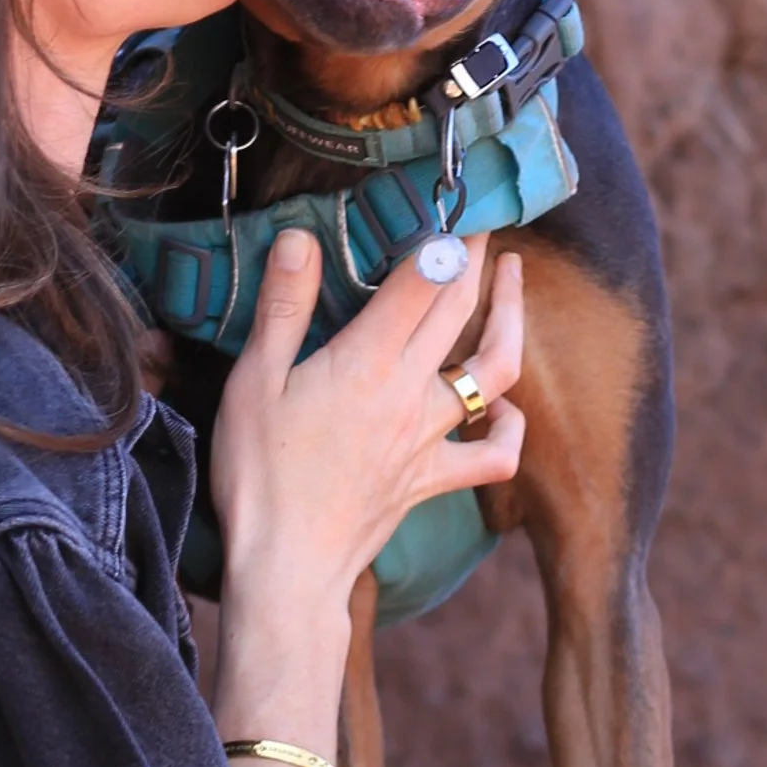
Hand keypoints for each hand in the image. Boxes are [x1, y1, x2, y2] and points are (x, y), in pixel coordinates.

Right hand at [209, 234, 525, 766]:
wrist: (288, 568)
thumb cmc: (261, 474)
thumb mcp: (254, 380)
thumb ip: (283, 306)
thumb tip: (300, 238)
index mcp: (368, 360)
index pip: (421, 281)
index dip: (443, 234)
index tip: (456, 198)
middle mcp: (411, 392)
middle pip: (460, 311)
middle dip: (477, 258)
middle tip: (485, 219)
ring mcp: (429, 437)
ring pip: (494, 372)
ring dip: (511, 321)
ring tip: (512, 283)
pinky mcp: (431, 479)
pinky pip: (492, 455)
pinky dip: (508, 429)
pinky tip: (504, 407)